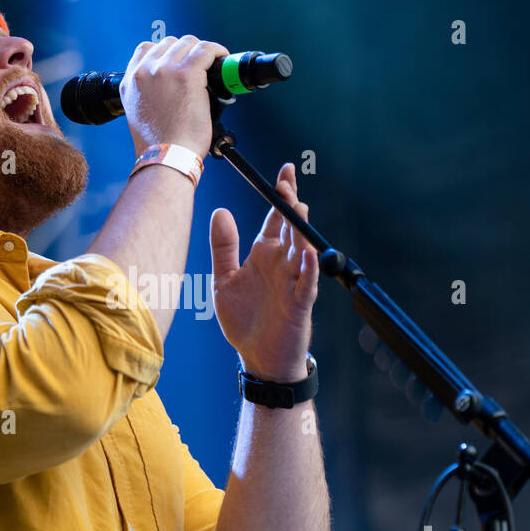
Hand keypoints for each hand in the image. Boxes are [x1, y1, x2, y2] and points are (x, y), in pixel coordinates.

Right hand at [119, 35, 228, 160]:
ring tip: (212, 63)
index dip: (166, 52)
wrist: (166, 157)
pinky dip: (217, 51)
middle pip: (170, 43)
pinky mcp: (187, 74)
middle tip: (199, 67)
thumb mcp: (139, 114)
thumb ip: (147, 95)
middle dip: (186, 52)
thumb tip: (168, 89)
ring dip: (202, 52)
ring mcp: (164, 70)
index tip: (179, 62)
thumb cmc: (159, 145)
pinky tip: (222, 59)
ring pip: (189, 43)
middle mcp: (144, 72)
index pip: (146, 49)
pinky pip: (206, 50)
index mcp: (130, 82)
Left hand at [209, 162, 318, 381]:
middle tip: (286, 184)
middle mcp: (282, 264)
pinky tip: (307, 252)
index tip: (283, 173)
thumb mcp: (224, 279)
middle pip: (291, 228)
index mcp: (264, 255)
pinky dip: (309, 267)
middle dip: (290, 206)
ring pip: (302, 250)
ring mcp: (293, 282)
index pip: (275, 219)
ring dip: (301, 231)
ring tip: (299, 209)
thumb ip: (223, 247)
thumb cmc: (244, 320)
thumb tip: (220, 211)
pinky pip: (307, 283)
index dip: (280, 196)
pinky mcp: (300, 304)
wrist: (257, 357)